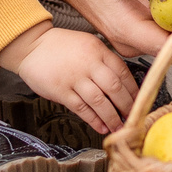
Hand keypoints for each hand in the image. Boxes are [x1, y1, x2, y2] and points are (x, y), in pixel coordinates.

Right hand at [0, 22, 140, 134]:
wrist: (31, 46)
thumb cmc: (59, 46)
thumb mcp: (87, 44)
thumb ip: (103, 60)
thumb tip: (121, 83)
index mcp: (98, 50)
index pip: (122, 72)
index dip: (133, 89)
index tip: (139, 101)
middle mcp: (89, 64)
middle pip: (114, 88)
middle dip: (126, 106)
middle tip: (132, 117)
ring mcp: (75, 78)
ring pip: (100, 101)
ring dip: (112, 117)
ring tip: (118, 127)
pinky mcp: (62, 91)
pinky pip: (82, 108)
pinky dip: (94, 120)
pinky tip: (101, 126)